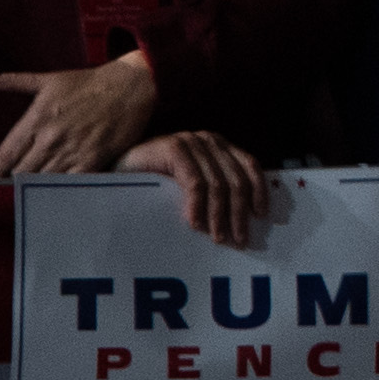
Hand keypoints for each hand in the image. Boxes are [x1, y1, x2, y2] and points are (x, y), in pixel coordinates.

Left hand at [0, 52, 163, 177]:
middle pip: (20, 172)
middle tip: (12, 187)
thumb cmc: (88, 82)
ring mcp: (71, 150)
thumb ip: (15, 81)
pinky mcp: (92, 160)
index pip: (6, 154)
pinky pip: (68, 184)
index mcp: (36, 118)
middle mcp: (50, 138)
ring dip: (35, 188)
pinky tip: (56, 193)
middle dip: (14, 180)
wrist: (130, 85)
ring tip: (30, 194)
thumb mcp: (48, 79)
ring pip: (42, 181)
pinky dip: (60, 190)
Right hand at [121, 130, 272, 242]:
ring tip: (217, 237)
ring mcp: (191, 142)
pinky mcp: (174, 148)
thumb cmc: (155, 180)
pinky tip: (195, 224)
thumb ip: (215, 190)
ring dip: (218, 215)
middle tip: (238, 239)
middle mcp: (209, 140)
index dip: (258, 190)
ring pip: (217, 184)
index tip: (261, 216)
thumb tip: (245, 218)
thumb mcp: (192, 183)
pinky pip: (194, 182)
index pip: (250, 166)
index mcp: (219, 146)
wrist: (117, 169)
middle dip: (238, 213)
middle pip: (236, 179)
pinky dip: (197, 205)